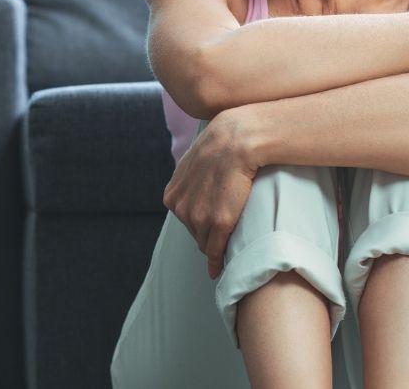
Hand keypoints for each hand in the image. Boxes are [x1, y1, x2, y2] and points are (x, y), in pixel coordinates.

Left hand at [162, 107, 262, 279]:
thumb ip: (190, 181)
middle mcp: (180, 209)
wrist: (236, 140)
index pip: (185, 220)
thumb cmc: (222, 148)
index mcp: (172, 196)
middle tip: (225, 233)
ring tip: (229, 244)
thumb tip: (195, 190)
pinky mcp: (218, 223)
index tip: (213, 226)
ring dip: (215, 246)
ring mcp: (198, 218)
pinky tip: (220, 267)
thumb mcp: (194, 163)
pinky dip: (217, 261)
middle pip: (194, 233)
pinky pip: (215, 251)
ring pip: (205, 243)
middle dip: (207, 234)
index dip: (201, 223)